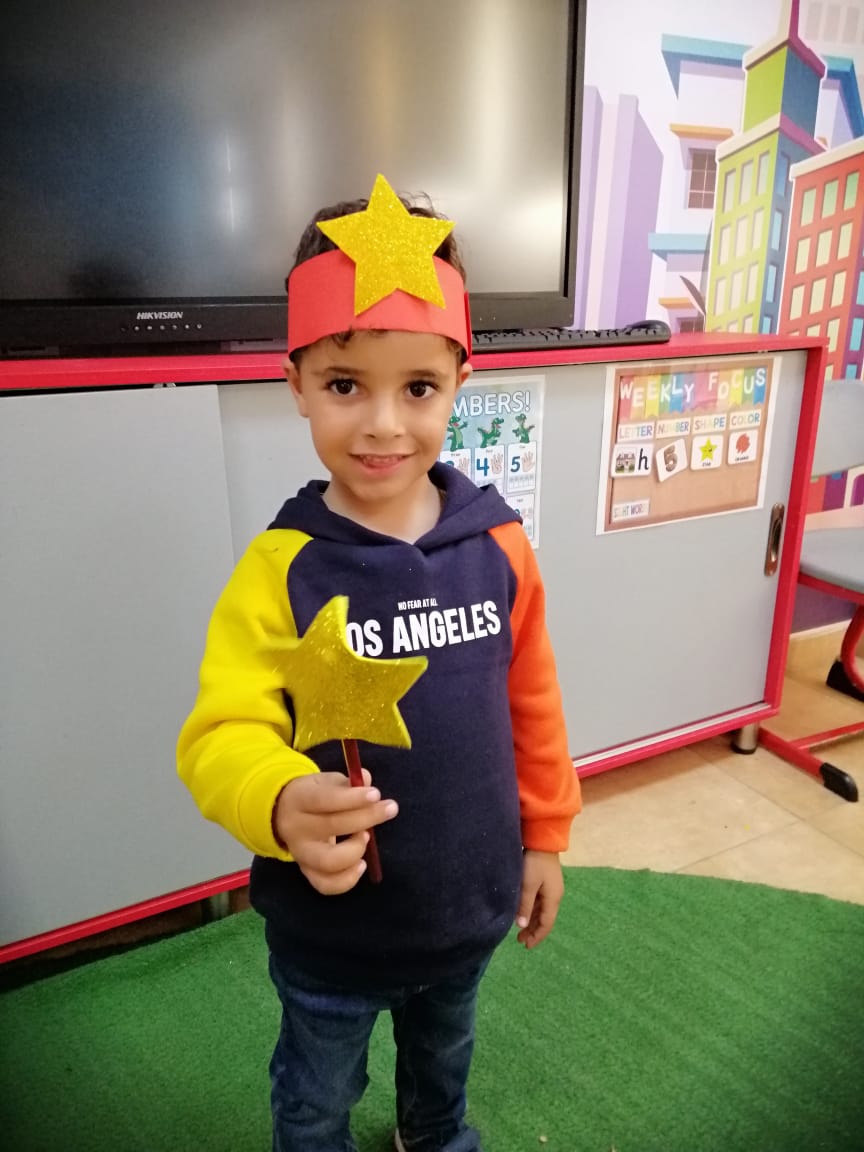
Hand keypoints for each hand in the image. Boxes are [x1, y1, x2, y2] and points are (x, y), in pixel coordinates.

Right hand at [273, 769, 397, 894]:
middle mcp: (296, 828)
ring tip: (366, 837)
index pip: (325, 799)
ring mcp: (300, 853)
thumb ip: (348, 782)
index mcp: (299, 799)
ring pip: (328, 861)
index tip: (377, 794)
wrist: (281, 814)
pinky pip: (325, 885)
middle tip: (390, 809)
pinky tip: (361, 864)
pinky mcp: (305, 871)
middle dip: (366, 818)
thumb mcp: (326, 782)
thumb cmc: (313, 795)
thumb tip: (366, 779)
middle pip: (331, 826)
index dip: (353, 798)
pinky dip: (347, 880)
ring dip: (355, 850)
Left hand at [515, 850, 563, 948]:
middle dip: (533, 931)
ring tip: (520, 931)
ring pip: (542, 912)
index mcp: (553, 899)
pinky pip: (540, 903)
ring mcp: (551, 889)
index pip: (546, 924)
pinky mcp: (546, 882)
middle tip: (520, 941)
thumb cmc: (534, 862)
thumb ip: (525, 905)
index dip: (537, 936)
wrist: (543, 840)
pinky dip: (532, 911)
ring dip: (532, 922)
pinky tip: (524, 914)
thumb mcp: (528, 885)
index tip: (526, 946)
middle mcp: (555, 896)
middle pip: (545, 919)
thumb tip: (522, 926)